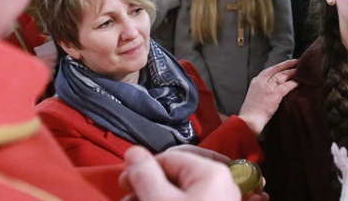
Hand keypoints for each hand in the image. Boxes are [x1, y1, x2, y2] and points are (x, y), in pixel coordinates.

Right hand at [120, 146, 240, 200]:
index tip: (124, 182)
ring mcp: (223, 199)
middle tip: (129, 198)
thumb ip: (145, 175)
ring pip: (183, 189)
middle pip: (177, 174)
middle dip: (150, 185)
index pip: (170, 157)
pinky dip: (174, 200)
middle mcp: (223, 182)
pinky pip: (193, 199)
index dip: (143, 168)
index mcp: (212, 171)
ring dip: (158, 195)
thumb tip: (134, 152)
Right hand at [238, 59, 297, 135]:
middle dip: (287, 65)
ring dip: (292, 72)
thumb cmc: (250, 111)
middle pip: (277, 70)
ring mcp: (268, 87)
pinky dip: (294, 83)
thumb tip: (270, 88)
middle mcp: (262, 81)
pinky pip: (287, 86)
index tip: (286, 63)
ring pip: (283, 76)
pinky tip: (299, 82)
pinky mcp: (274, 94)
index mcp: (256, 81)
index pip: (270, 70)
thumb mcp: (253, 95)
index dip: (279, 66)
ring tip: (300, 70)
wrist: (249, 119)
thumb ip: (261, 89)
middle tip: (296, 62)